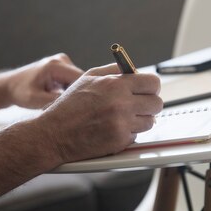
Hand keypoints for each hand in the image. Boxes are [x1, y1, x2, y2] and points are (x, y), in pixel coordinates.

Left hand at [2, 53, 83, 108]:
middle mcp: (62, 60)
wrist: (9, 85)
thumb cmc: (19, 92)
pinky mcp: (62, 67)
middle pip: (82, 79)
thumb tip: (75, 105)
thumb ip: (56, 101)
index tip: (85, 108)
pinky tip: (61, 98)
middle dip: (80, 93)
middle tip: (75, 109)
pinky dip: (70, 90)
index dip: (86, 92)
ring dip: (75, 92)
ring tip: (65, 104)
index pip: (82, 78)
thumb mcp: (36, 100)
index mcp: (55, 65)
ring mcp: (63, 62)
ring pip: (79, 80)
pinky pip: (74, 80)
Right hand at [34, 63, 162, 164]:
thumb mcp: (88, 78)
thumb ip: (114, 71)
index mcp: (115, 84)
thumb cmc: (69, 106)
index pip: (152, 83)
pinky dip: (128, 133)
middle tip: (138, 105)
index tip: (146, 90)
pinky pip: (137, 135)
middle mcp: (121, 103)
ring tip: (122, 117)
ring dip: (140, 120)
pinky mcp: (120, 141)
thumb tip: (133, 70)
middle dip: (149, 104)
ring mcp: (122, 124)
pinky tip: (112, 128)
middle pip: (157, 103)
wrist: (53, 134)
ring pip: (150, 121)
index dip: (151, 87)